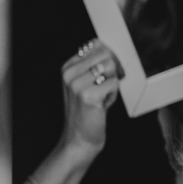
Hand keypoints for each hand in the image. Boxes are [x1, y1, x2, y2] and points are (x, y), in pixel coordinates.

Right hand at [59, 39, 122, 154]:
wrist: (80, 138)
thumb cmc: (87, 111)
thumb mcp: (85, 84)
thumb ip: (94, 65)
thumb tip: (112, 50)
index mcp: (67, 67)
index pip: (95, 45)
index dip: (108, 57)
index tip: (106, 73)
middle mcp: (69, 74)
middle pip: (105, 53)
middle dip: (113, 69)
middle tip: (106, 87)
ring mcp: (77, 84)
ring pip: (111, 67)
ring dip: (113, 83)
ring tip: (102, 96)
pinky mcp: (88, 95)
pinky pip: (114, 83)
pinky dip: (113, 95)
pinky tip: (102, 105)